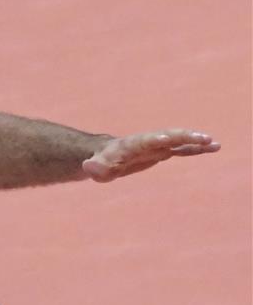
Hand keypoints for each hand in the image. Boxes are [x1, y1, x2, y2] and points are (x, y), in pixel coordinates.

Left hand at [83, 129, 218, 182]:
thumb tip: (90, 167)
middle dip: (184, 137)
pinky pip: (182, 149)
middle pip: (168, 136)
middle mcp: (148, 142)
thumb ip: (95, 167)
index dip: (156, 140)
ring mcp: (157, 145)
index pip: (146, 141)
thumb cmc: (100, 163)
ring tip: (215, 144)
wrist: (106, 156)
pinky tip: (213, 148)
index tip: (167, 141)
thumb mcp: (96, 168)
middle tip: (203, 138)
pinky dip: (196, 148)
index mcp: (132, 144)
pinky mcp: (163, 151)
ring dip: (196, 142)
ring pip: (179, 141)